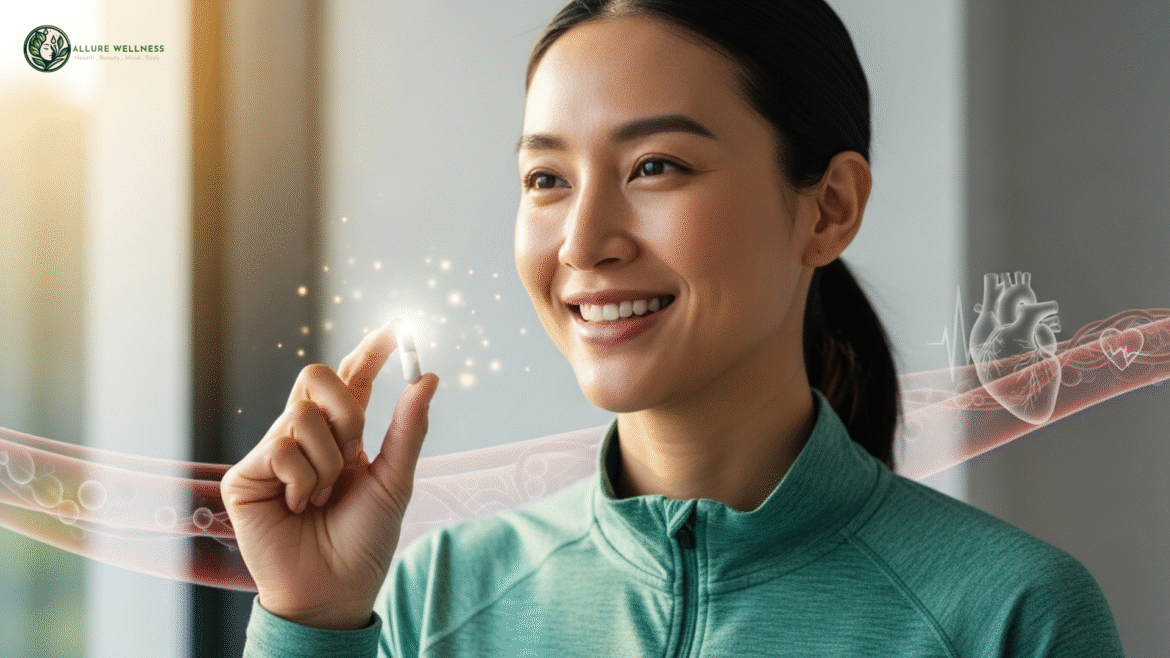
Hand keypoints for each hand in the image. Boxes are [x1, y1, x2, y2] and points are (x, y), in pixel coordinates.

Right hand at [221, 319, 438, 629]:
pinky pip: (282, 447)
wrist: (332, 591)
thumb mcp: (395, 482)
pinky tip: (300, 507)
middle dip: (346, 409)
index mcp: (342, 436)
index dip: (370, 350)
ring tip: (323, 498)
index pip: (352, 379)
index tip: (397, 326)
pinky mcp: (248, 473)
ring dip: (327, 462)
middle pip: (317, 376)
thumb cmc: (364, 542)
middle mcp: (305, 436)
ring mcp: (274, 452)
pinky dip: (304, 479)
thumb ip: (408, 429)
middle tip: (354, 449)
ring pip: (302, 416)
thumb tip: (429, 377)